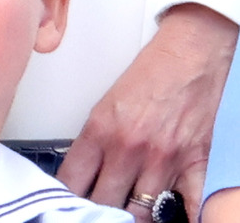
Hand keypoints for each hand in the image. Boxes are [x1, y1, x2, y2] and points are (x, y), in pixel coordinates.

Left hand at [57, 3, 237, 221]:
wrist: (190, 53)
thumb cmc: (149, 74)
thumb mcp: (105, 105)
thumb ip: (93, 142)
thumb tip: (82, 174)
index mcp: (100, 131)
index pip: (72, 180)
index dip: (66, 197)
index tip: (64, 203)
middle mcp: (129, 148)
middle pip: (103, 201)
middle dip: (96, 208)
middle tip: (93, 209)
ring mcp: (163, 159)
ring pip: (140, 210)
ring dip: (130, 214)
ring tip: (123, 213)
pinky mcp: (195, 161)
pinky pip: (189, 205)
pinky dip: (181, 215)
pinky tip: (168, 215)